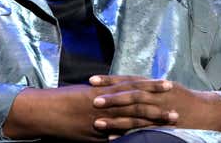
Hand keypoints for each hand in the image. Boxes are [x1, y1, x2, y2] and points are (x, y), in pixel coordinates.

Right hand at [3, 80, 176, 141]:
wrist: (44, 110)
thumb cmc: (63, 98)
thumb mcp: (85, 91)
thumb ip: (103, 93)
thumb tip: (117, 91)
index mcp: (104, 90)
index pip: (132, 86)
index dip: (150, 86)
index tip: (166, 83)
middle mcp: (105, 103)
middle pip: (137, 102)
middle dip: (158, 103)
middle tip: (176, 103)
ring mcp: (102, 119)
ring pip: (132, 119)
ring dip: (153, 120)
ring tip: (170, 120)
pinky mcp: (96, 134)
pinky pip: (118, 135)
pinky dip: (132, 136)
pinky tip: (147, 138)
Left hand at [90, 75, 220, 136]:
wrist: (208, 112)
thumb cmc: (183, 99)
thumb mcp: (165, 87)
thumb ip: (146, 86)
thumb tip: (124, 84)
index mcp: (155, 84)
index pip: (130, 79)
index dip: (111, 79)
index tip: (92, 80)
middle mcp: (158, 95)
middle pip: (132, 95)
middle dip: (112, 98)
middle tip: (92, 100)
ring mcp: (162, 112)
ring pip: (136, 114)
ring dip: (116, 119)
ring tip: (97, 123)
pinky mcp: (165, 127)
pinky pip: (145, 131)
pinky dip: (129, 135)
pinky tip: (114, 139)